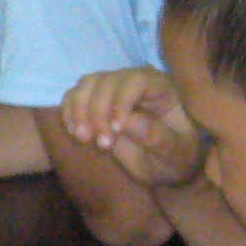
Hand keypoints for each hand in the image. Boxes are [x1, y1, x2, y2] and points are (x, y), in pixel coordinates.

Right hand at [61, 68, 206, 189]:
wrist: (165, 165)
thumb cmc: (176, 158)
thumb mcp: (175, 155)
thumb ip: (158, 138)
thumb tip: (129, 121)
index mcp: (162, 88)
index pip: (137, 80)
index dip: (121, 100)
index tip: (115, 130)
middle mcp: (136, 82)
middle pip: (108, 80)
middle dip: (98, 111)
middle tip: (101, 144)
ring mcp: (114, 89)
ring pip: (88, 83)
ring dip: (79, 109)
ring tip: (82, 138)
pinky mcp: (96, 100)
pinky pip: (76, 94)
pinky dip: (69, 111)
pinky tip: (74, 132)